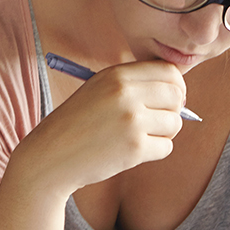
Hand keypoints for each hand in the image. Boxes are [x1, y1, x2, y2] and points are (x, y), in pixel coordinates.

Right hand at [17, 61, 187, 195]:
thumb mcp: (99, 90)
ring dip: (163, 133)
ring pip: (175, 124)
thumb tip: (178, 93)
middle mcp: (126, 94)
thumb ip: (134, 84)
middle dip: (173, 111)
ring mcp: (131, 121)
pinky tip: (132, 152)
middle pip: (177, 97)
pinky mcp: (134, 148)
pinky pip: (166, 147)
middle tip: (158, 122)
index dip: (177, 87)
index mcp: (117, 75)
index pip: (169, 72)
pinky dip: (155, 152)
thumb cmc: (77, 124)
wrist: (50, 156)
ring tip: (138, 137)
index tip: (171, 100)